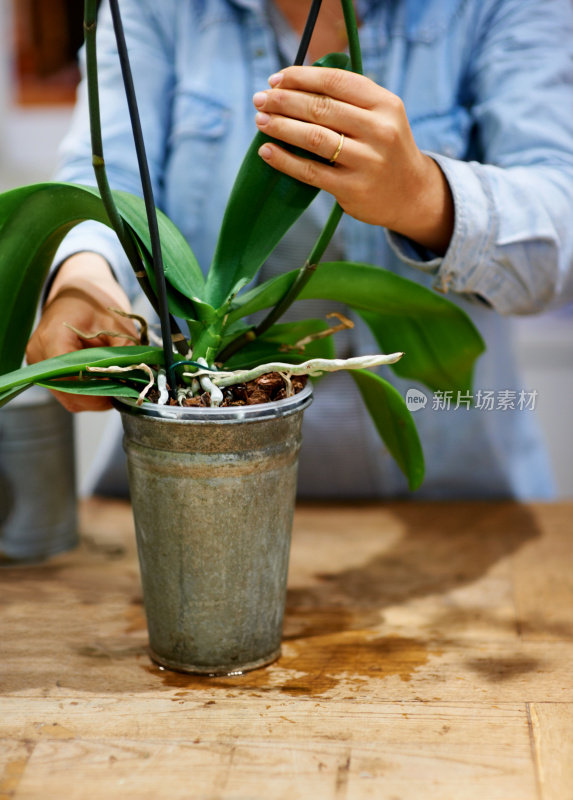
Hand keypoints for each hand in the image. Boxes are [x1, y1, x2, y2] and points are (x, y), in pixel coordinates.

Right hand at [26, 253, 137, 411]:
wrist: (77, 293)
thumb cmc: (96, 304)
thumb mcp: (118, 326)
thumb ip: (126, 354)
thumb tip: (137, 382)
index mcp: (53, 337)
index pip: (71, 376)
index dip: (98, 388)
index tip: (122, 389)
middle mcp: (38, 354)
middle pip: (69, 391)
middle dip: (99, 396)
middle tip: (124, 390)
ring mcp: (38, 364)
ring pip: (67, 395)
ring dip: (93, 395)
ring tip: (115, 383)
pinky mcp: (44, 370)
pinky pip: (66, 390)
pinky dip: (86, 390)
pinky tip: (103, 381)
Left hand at [253, 66, 453, 254]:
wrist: (412, 194)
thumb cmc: (385, 149)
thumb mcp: (381, 116)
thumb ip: (349, 99)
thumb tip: (294, 84)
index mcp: (385, 104)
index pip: (336, 82)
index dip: (301, 78)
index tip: (276, 79)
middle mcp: (379, 130)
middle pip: (321, 108)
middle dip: (284, 101)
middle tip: (260, 99)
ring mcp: (367, 161)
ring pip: (314, 138)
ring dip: (281, 126)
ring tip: (260, 121)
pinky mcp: (353, 188)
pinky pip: (311, 172)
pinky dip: (285, 160)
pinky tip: (267, 151)